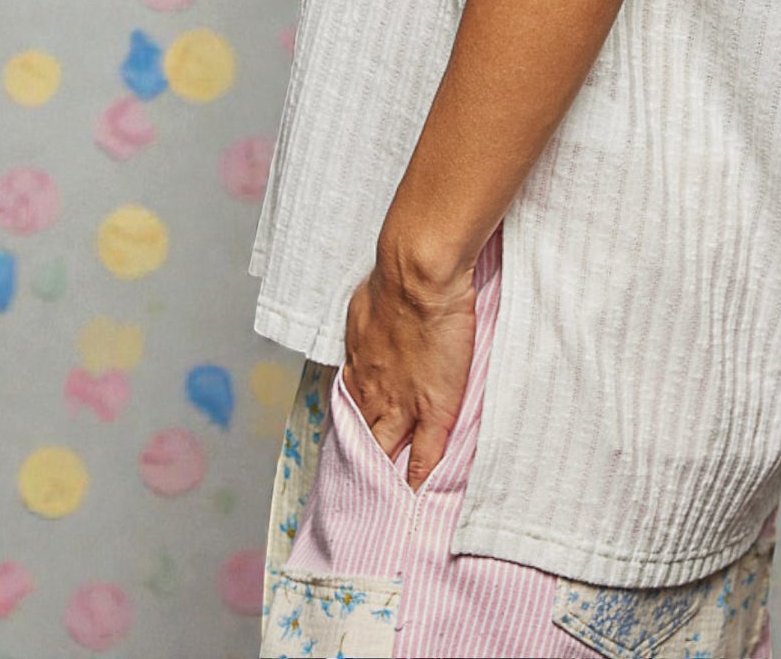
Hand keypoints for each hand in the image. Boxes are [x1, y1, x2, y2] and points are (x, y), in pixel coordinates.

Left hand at [341, 251, 476, 493]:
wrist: (418, 275)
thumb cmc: (394, 279)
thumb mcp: (365, 304)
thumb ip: (368, 325)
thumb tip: (370, 325)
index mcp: (356, 365)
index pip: (350, 407)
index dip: (350, 428)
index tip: (347, 444)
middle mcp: (371, 390)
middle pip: (362, 437)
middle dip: (358, 464)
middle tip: (352, 490)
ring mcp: (402, 404)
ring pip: (386, 452)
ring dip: (382, 478)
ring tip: (379, 505)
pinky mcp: (433, 410)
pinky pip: (424, 455)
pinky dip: (418, 479)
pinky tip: (416, 499)